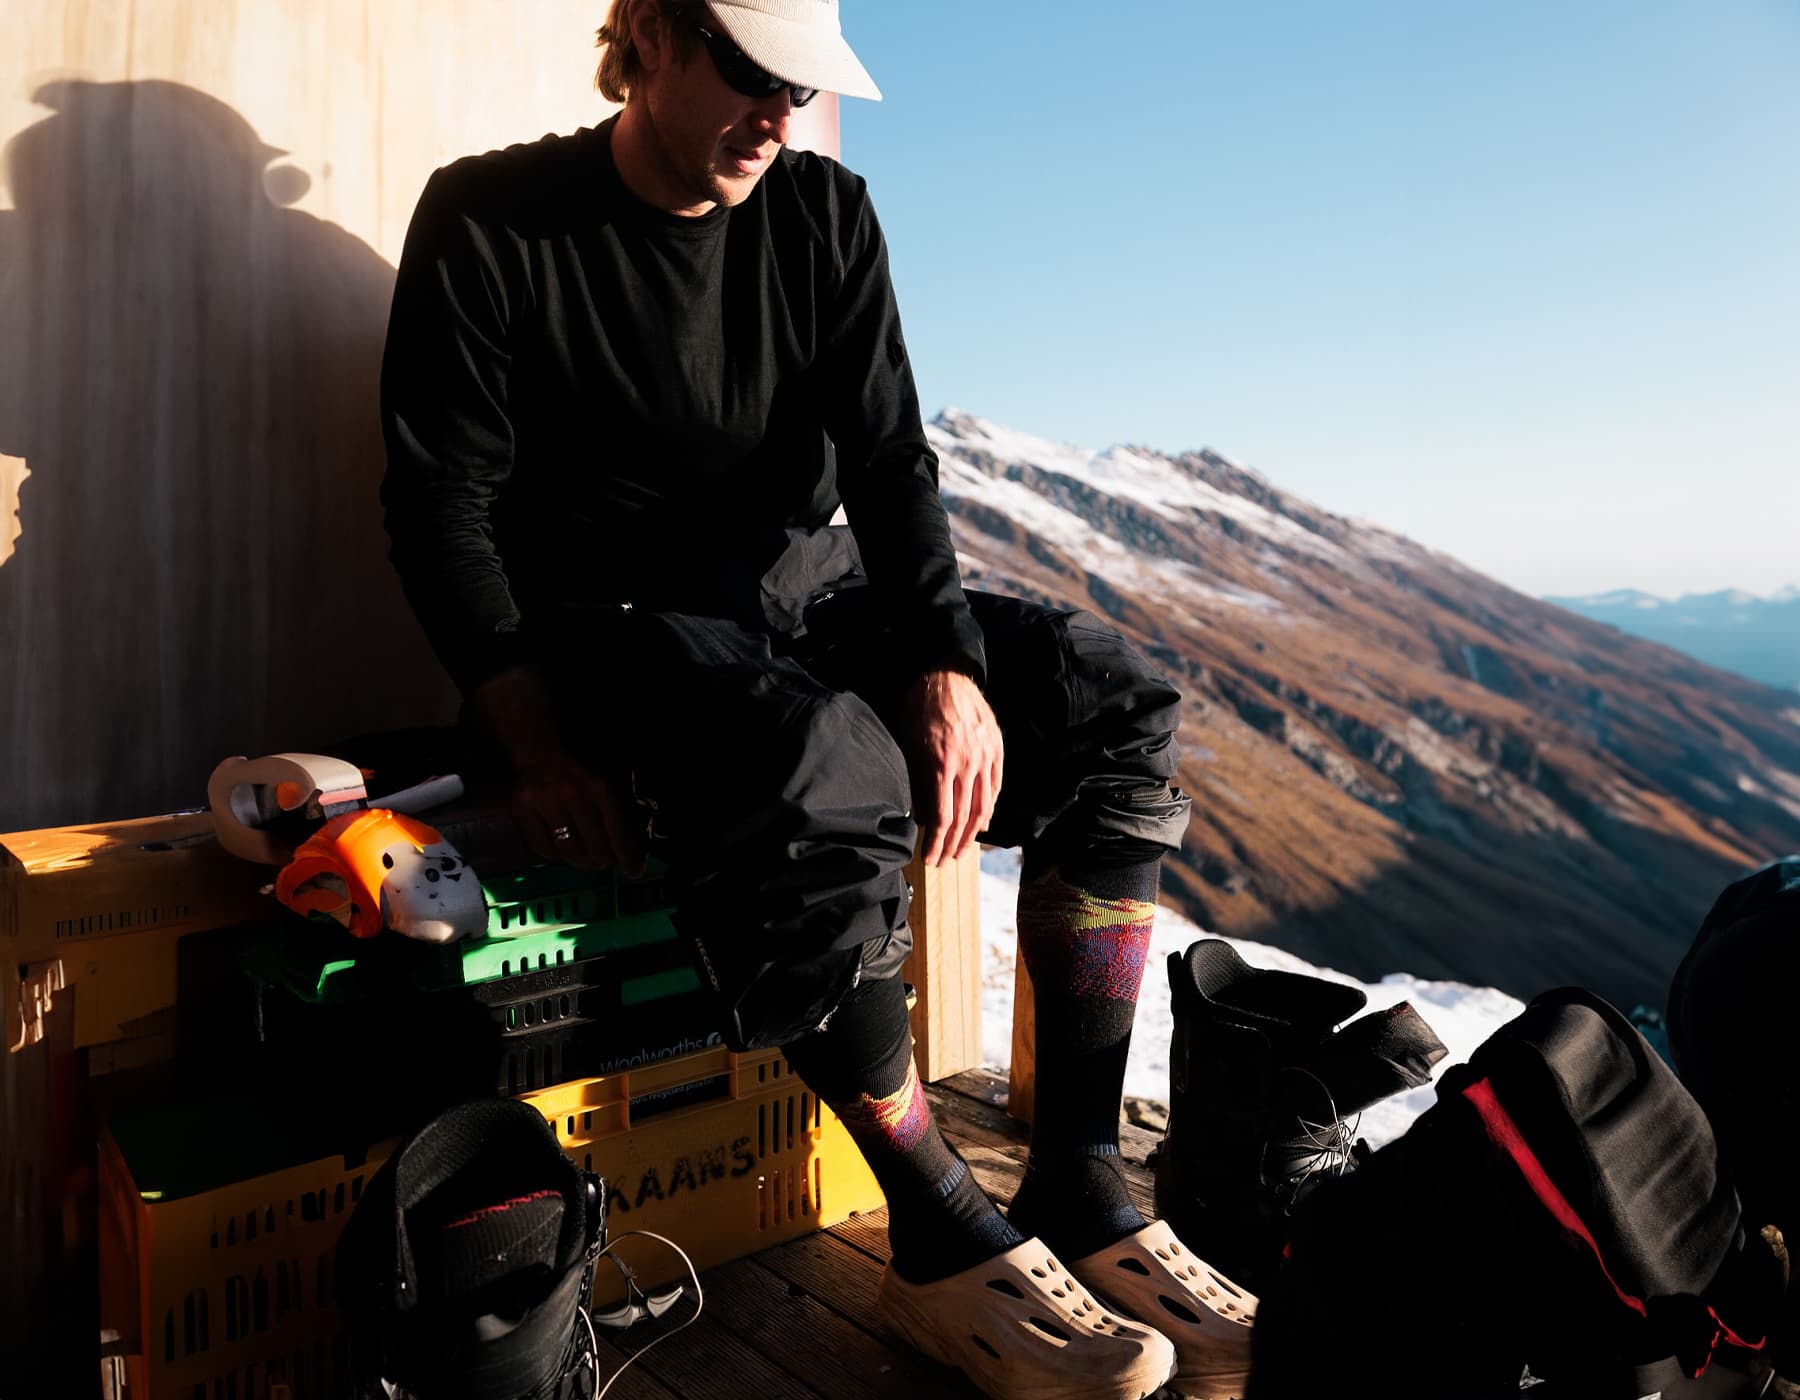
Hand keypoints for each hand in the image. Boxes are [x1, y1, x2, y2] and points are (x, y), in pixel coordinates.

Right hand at [511, 752, 645, 874]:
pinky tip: (564, 853)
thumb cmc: (577, 776)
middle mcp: (572, 794)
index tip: (634, 870)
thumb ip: (614, 815)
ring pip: (569, 850)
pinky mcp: (522, 810)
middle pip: (595, 845)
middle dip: (604, 861)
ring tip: (587, 862)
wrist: (541, 756)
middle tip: (606, 864)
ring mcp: (545, 802)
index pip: (617, 830)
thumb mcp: (602, 786)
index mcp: (598, 787)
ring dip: (582, 862)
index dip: (627, 855)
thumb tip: (630, 854)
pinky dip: (557, 858)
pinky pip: (544, 849)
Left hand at [903, 669, 1003, 866]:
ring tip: (963, 850)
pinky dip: (988, 808)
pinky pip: (995, 787)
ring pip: (983, 805)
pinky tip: (981, 823)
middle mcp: (966, 764)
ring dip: (972, 833)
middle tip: (945, 861)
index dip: (937, 842)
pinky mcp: (996, 749)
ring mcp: (985, 757)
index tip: (930, 857)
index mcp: (941, 764)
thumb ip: (917, 782)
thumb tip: (920, 816)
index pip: (942, 817)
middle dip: (953, 844)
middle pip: (964, 817)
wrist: (946, 677)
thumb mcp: (909, 745)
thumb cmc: (920, 709)